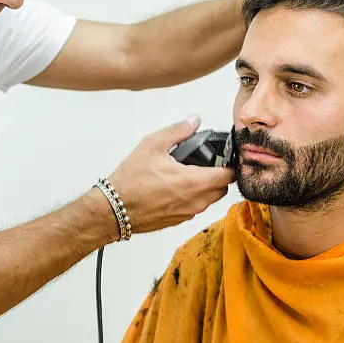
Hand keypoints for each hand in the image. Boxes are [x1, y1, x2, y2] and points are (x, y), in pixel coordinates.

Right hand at [109, 115, 234, 233]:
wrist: (113, 209)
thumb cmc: (130, 181)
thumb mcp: (152, 145)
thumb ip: (177, 131)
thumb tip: (193, 121)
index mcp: (193, 182)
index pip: (229, 176)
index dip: (230, 165)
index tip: (224, 158)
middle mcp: (194, 201)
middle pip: (222, 190)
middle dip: (220, 177)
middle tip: (207, 165)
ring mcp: (187, 214)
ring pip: (209, 201)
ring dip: (207, 189)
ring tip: (190, 175)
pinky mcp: (178, 221)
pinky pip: (195, 209)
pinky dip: (193, 199)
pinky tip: (177, 188)